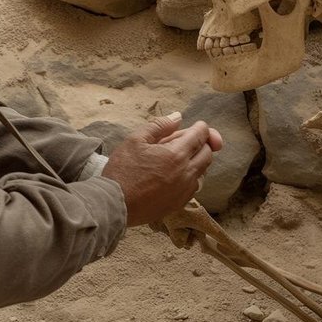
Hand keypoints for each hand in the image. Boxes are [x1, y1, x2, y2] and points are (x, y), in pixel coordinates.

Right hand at [101, 112, 223, 226]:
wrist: (115, 204)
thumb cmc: (122, 170)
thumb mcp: (136, 140)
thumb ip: (159, 126)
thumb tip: (177, 117)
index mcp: (176, 154)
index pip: (201, 135)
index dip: (202, 127)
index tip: (198, 126)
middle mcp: (186, 173)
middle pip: (207, 153)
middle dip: (201, 143)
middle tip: (186, 141)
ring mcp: (185, 190)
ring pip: (203, 171)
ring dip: (196, 161)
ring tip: (178, 158)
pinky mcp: (180, 203)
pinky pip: (195, 187)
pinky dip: (191, 177)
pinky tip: (175, 175)